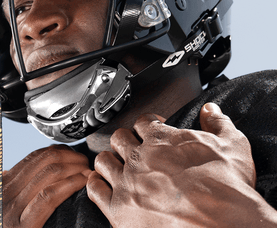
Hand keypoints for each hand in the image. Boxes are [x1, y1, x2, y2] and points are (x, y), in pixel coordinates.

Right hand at [0, 145, 90, 227]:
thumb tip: (3, 172)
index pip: (31, 159)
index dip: (54, 152)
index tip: (69, 153)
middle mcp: (6, 191)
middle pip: (43, 161)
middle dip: (68, 156)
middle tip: (82, 160)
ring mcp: (13, 207)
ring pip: (49, 173)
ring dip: (73, 167)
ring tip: (86, 170)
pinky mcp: (22, 226)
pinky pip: (49, 196)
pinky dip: (69, 184)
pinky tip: (80, 182)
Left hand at [87, 103, 276, 226]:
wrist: (224, 226)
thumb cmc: (227, 188)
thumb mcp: (232, 146)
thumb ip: (217, 123)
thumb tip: (211, 110)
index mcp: (160, 138)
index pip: (142, 122)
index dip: (147, 125)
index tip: (151, 132)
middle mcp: (139, 157)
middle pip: (119, 138)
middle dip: (125, 141)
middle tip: (134, 150)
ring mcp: (127, 182)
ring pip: (103, 161)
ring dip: (109, 161)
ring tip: (116, 166)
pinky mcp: (119, 209)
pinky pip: (95, 189)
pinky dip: (96, 185)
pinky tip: (102, 185)